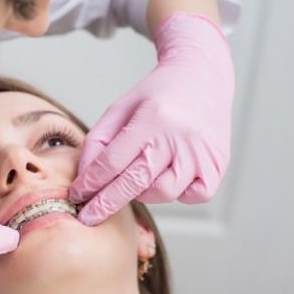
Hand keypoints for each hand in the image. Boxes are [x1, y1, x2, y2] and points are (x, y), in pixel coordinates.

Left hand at [70, 13, 234, 225]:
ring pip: (163, 193)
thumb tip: (84, 179)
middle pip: (135, 182)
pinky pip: (193, 196)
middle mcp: (179, 136)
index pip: (112, 162)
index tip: (76, 197)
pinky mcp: (217, 164)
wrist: (202, 76)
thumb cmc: (156, 96)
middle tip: (87, 217)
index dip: (91, 183)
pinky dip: (178, 193)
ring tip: (139, 176)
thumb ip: (98, 142)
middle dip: (106, 203)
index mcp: (152, 118)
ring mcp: (202, 153)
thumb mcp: (119, 109)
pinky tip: (169, 176)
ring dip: (144, 192)